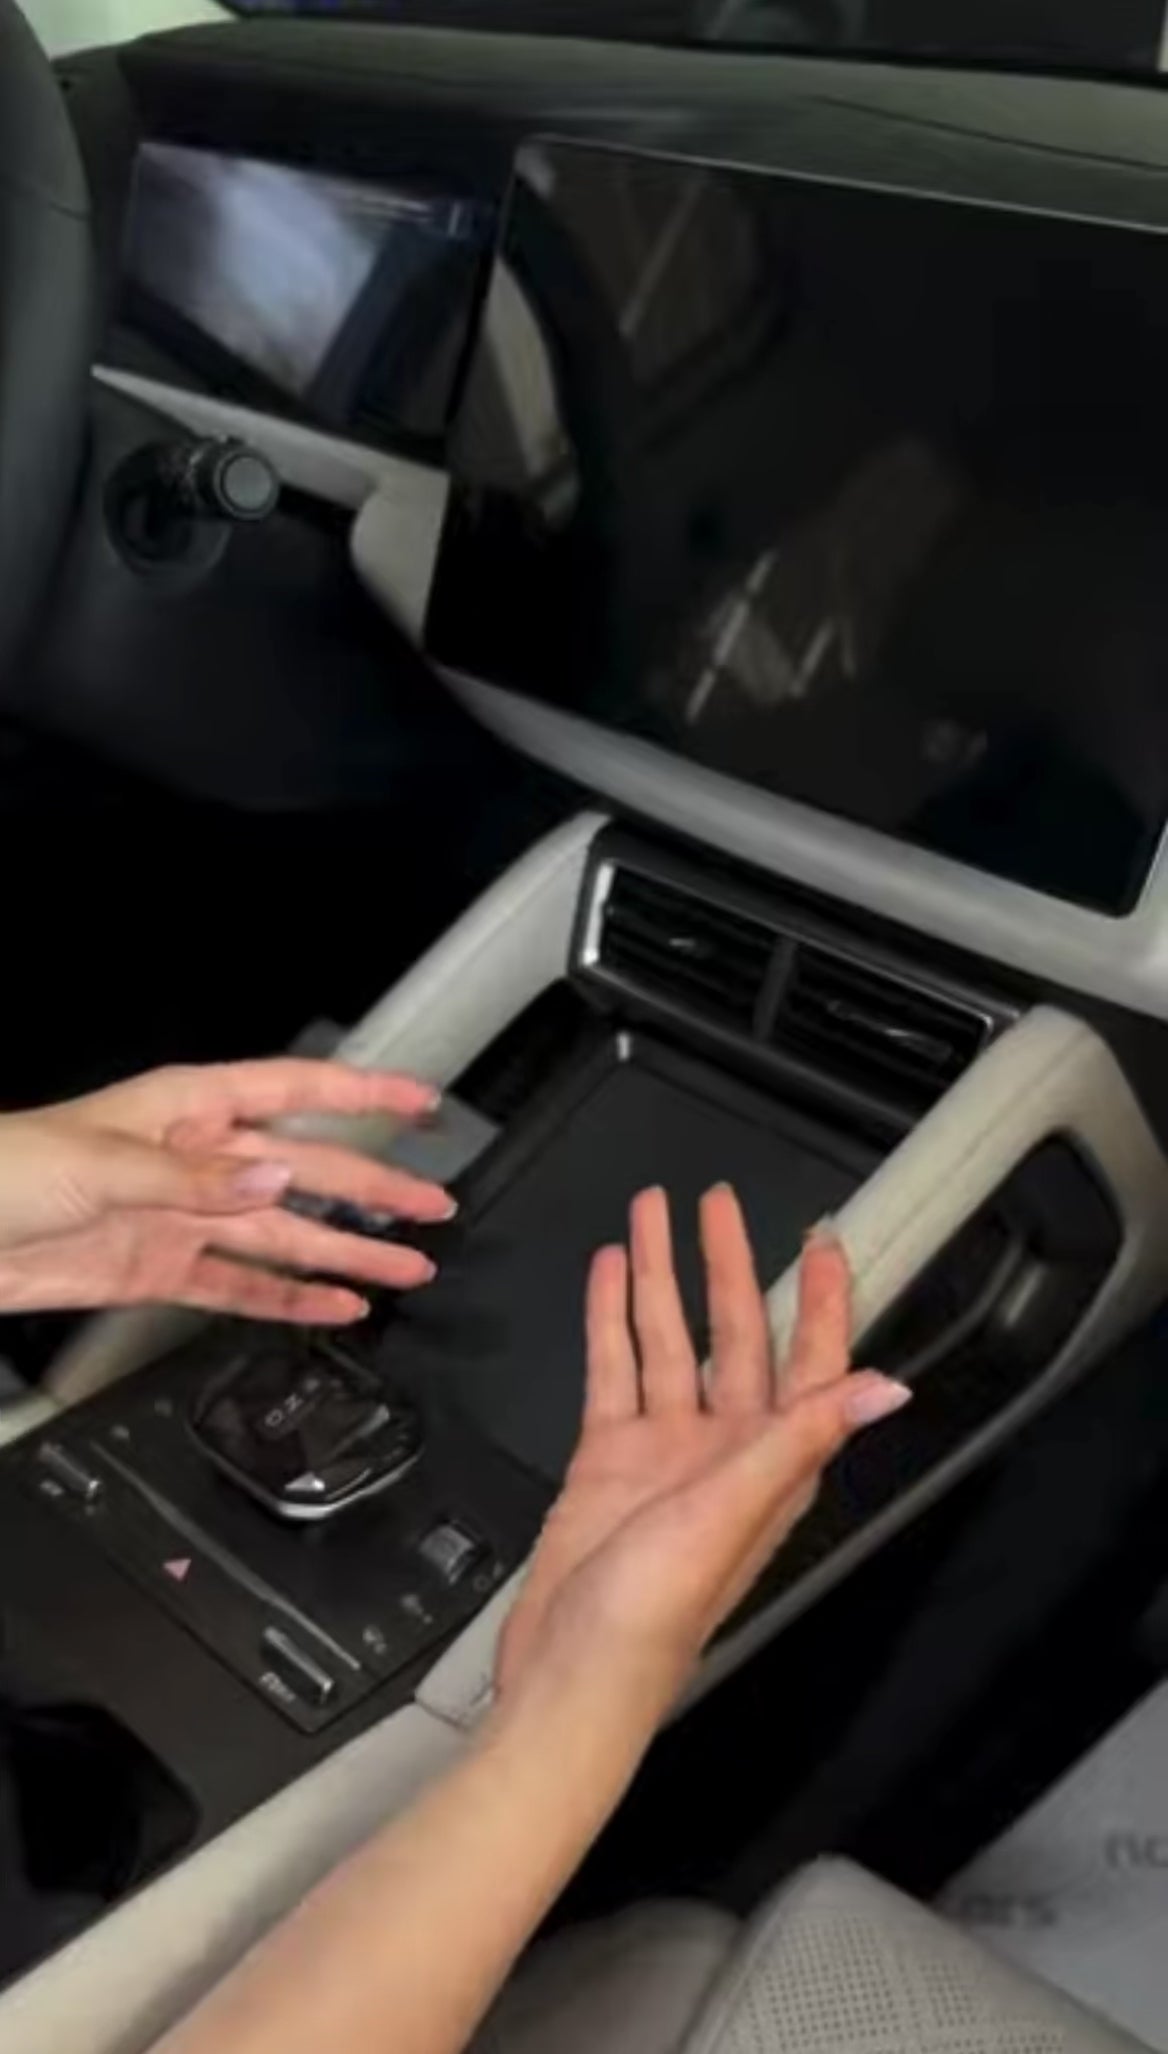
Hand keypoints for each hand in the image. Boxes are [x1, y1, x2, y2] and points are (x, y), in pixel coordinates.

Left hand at [0, 1059, 455, 1321]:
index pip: (298, 1091)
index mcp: (189, 1108)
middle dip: (375, 1188)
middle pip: (307, 1171)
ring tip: (407, 1269)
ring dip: (347, 1253)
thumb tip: (272, 1179)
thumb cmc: (6, 1169)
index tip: (423, 1103)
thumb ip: (193, 1177)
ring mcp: (185, 1217)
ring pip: (285, 1234)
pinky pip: (242, 1286)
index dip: (364, 1094)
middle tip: (434, 1208)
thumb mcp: (100, 1161)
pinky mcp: (165, 1269)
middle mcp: (198, 1159)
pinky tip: (335, 1306)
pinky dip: (290, 1299)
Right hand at [497, 1184, 909, 1714]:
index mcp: (770, 1466)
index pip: (810, 1365)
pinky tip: (609, 1275)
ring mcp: (662, 1452)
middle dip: (726, 1265)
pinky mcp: (607, 1460)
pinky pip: (612, 1372)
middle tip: (718, 1201)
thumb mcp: (730, 1518)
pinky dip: (610, 1320)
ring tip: (650, 1212)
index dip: (824, 1302)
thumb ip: (796, 1442)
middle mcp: (723, 1451)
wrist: (570, 1676)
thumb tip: (881, 1390)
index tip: (823, 1242)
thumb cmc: (655, 1619)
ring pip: (666, 1343)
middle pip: (733, 1337)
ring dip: (660, 1278)